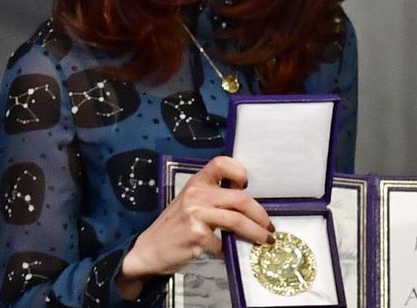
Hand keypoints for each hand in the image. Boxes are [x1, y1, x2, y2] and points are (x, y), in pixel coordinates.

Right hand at [116, 156, 273, 297]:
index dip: (238, 171)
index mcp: (196, 183)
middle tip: (269, 226)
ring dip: (256, 233)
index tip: (247, 185)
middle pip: (240, 199)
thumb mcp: (191, 204)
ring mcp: (196, 215)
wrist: (148, 251)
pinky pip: (224, 244)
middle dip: (260, 214)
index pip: (220, 163)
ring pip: (237, 221)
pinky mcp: (197, 236)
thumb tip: (250, 206)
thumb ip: (214, 199)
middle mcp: (196, 195)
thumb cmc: (175, 227)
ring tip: (265, 240)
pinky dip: (231, 250)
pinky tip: (232, 253)